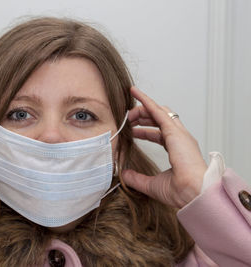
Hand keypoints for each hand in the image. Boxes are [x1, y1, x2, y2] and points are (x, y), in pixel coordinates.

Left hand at [121, 87, 206, 207]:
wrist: (193, 193)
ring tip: (127, 111)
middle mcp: (179, 139)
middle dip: (142, 118)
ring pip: (158, 112)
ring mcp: (178, 134)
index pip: (159, 134)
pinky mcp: (174, 131)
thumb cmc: (181, 191)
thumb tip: (124, 175)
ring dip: (142, 109)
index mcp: (177, 150)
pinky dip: (145, 100)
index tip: (132, 130)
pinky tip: (135, 93)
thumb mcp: (152, 184)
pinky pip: (157, 110)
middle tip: (127, 120)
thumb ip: (137, 178)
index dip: (144, 131)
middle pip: (158, 120)